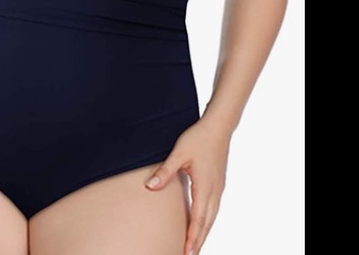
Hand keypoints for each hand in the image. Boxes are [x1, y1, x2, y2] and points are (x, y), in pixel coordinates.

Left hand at [144, 116, 231, 254]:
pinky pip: (213, 208)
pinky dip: (206, 221)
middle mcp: (215, 191)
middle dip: (198, 241)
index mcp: (205, 186)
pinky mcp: (218, 183)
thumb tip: (150, 187)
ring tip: (194, 246)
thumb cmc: (198, 138)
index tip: (187, 252)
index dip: (192, 237)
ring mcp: (218, 188)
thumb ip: (165, 171)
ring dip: (203, 232)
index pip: (199, 219)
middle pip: (207, 223)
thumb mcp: (179, 153)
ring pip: (212, 217)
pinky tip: (201, 223)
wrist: (218, 127)